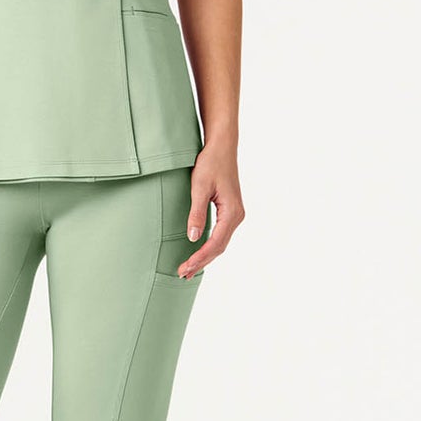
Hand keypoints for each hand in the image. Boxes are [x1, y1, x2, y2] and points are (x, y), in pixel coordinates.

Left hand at [179, 148, 243, 277]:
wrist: (222, 147)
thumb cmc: (210, 163)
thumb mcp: (200, 187)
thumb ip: (197, 213)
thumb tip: (193, 238)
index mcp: (232, 212)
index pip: (215, 243)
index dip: (199, 258)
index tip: (185, 267)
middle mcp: (237, 216)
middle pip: (219, 247)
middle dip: (201, 262)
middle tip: (182, 273)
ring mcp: (234, 214)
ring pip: (220, 243)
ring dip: (205, 256)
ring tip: (188, 268)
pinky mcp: (229, 211)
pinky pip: (220, 235)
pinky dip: (209, 246)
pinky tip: (198, 252)